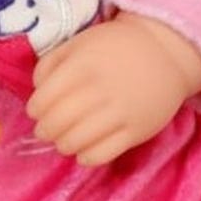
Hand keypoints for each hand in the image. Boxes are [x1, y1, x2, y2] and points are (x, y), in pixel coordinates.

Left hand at [27, 12, 200, 166]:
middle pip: (55, 124)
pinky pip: (101, 155)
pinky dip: (85, 157)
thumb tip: (36, 92)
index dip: (35, 110)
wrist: (165, 52)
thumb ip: (50, 64)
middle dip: (45, 130)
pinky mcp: (136, 132)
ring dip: (62, 145)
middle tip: (47, 129)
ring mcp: (119, 113)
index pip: (42, 101)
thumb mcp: (78, 43)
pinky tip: (83, 150)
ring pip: (74, 142)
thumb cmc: (115, 47)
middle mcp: (98, 91)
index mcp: (81, 66)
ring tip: (65, 139)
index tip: (38, 111)